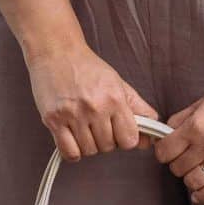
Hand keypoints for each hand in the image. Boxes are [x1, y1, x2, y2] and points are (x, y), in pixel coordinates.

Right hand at [27, 41, 159, 162]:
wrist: (56, 51)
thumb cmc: (87, 67)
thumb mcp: (119, 84)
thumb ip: (138, 110)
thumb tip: (149, 138)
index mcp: (114, 98)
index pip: (129, 140)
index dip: (124, 139)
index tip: (118, 132)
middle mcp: (95, 107)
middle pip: (107, 147)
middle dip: (105, 140)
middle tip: (98, 125)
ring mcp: (73, 114)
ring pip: (89, 151)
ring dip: (88, 145)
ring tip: (84, 127)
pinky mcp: (53, 119)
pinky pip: (69, 153)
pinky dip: (73, 151)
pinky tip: (73, 138)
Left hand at [150, 66, 203, 203]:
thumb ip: (183, 118)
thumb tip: (167, 133)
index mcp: (196, 125)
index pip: (165, 151)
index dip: (164, 153)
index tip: (168, 152)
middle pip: (178, 168)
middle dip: (178, 165)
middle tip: (185, 160)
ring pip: (194, 181)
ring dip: (191, 179)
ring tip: (195, 172)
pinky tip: (200, 193)